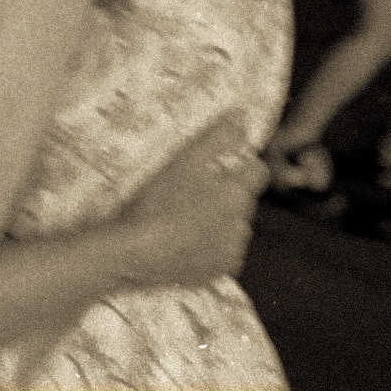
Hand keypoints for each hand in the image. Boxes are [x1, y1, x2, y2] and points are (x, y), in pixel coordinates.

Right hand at [112, 111, 268, 289]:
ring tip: (183, 217)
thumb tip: (242, 118)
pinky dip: (209, 246)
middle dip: (225, 193)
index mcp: (236, 194)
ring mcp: (230, 252)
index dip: (239, 165)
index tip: (217, 166)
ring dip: (217, 220)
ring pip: (232, 227)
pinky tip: (184, 239)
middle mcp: (241, 224)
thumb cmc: (156, 204)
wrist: (133, 254)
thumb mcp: (184, 160)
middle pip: (243, 199)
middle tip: (190, 191)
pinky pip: (221, 253)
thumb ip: (218, 137)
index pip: (257, 171)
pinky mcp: (216, 273)